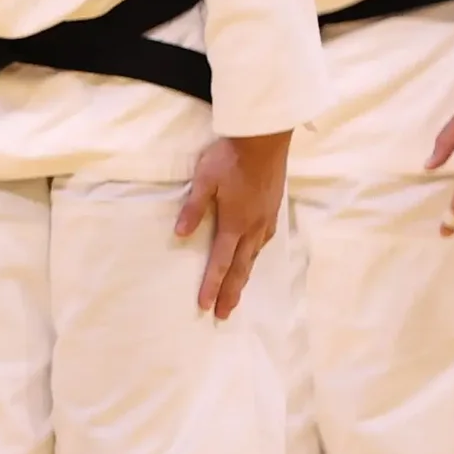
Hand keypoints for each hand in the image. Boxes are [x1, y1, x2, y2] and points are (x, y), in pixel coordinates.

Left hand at [174, 129, 290, 317]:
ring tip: (237, 294)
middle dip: (231, 293)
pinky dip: (254, 257)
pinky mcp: (273, 211)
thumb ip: (193, 208)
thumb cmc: (230, 157)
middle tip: (224, 315)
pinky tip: (252, 257)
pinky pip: (263, 242)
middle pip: (241, 268)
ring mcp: (266, 220)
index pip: (220, 262)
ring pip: (254, 257)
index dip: (212, 285)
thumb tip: (180, 235)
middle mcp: (253, 228)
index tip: (206, 306)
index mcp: (234, 223)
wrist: (264, 139)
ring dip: (244, 278)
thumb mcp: (204, 180)